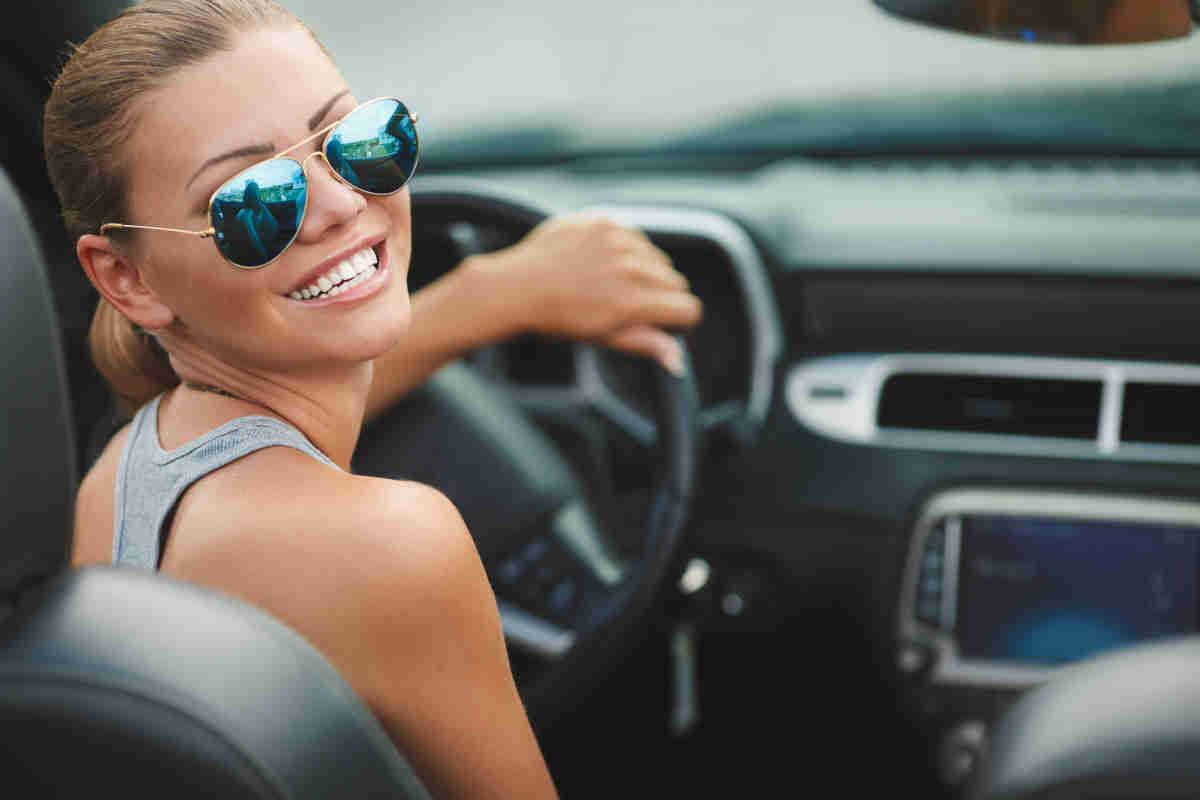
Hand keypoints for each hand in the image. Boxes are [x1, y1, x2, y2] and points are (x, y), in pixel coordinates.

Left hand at [472, 215, 702, 373]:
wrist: (517, 287)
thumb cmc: (558, 318)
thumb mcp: (602, 336)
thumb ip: (645, 343)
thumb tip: (677, 361)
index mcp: (632, 303)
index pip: (687, 309)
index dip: (676, 320)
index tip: (658, 323)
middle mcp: (630, 268)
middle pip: (676, 282)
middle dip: (661, 295)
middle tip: (627, 303)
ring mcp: (618, 241)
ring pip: (659, 258)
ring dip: (645, 270)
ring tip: (610, 282)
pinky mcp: (606, 222)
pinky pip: (637, 236)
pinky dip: (627, 249)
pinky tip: (601, 261)